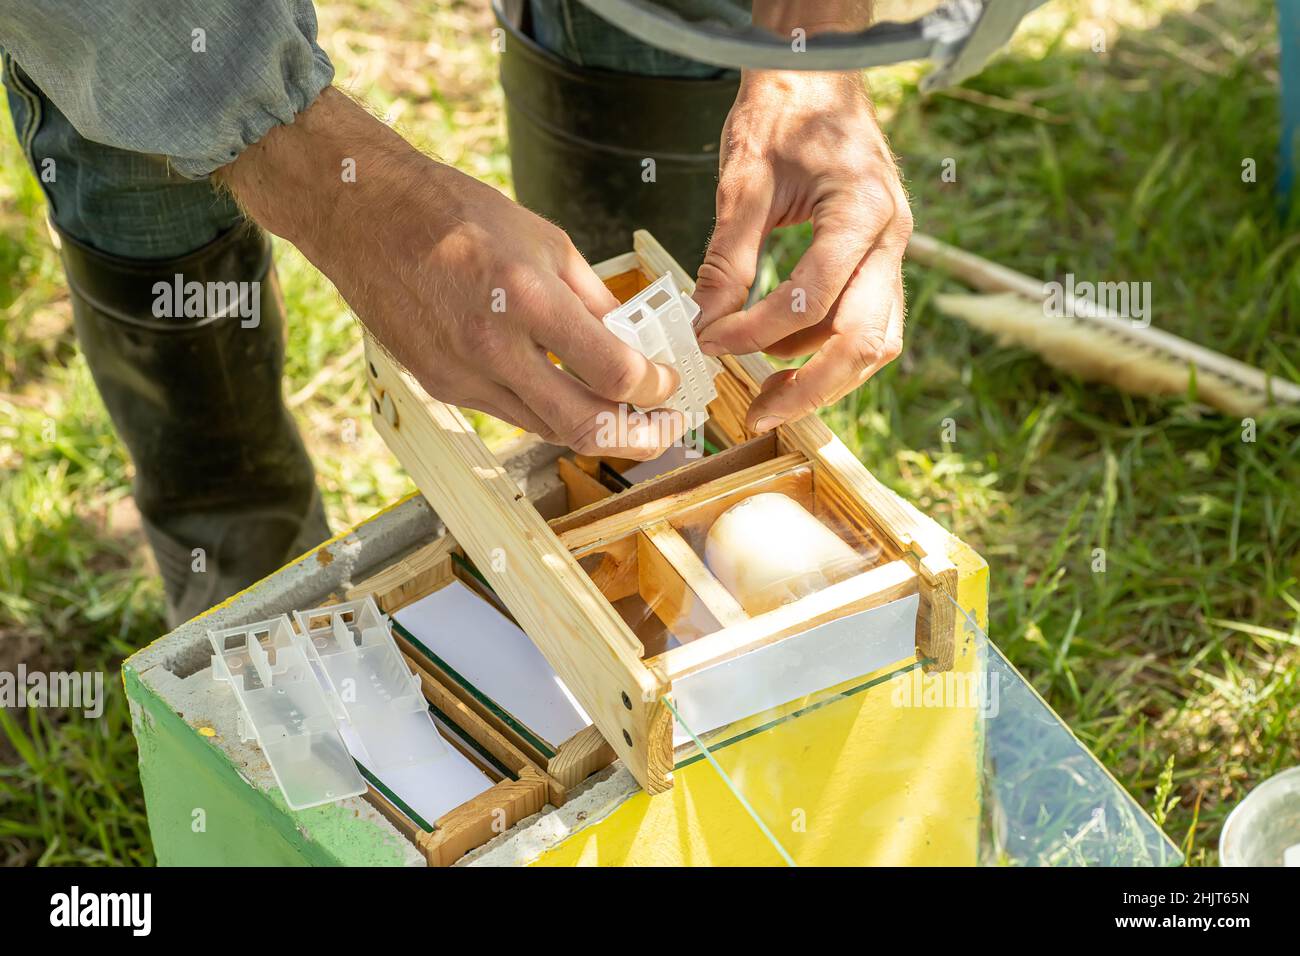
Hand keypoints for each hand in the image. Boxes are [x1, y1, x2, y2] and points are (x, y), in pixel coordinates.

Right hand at [220, 88, 682, 458]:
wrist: (364, 217)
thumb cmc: (455, 216)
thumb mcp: (544, 241)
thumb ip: (593, 300)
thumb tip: (636, 342)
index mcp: (526, 298)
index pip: (613, 373)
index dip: (655, 389)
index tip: (670, 384)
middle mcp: (493, 348)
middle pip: (585, 426)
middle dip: (640, 437)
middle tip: (667, 430)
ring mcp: (463, 376)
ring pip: (548, 430)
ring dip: (597, 431)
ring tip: (629, 418)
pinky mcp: (443, 387)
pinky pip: (513, 415)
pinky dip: (550, 413)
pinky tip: (571, 397)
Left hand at [693, 71, 911, 432]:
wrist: (819, 74)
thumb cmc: (784, 111)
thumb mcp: (743, 177)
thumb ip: (728, 257)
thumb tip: (705, 326)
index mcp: (864, 208)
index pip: (814, 296)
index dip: (757, 330)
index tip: (708, 342)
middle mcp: (892, 236)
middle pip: (866, 340)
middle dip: (810, 387)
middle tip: (758, 416)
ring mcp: (894, 251)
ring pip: (876, 341)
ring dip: (823, 376)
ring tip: (765, 393)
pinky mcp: (880, 261)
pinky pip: (867, 323)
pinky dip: (826, 350)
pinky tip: (780, 355)